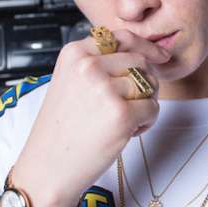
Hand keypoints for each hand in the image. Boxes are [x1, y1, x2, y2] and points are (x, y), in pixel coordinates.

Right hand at [11, 29, 171, 206]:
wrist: (47, 168)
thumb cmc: (61, 130)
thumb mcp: (71, 82)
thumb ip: (99, 63)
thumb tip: (142, 53)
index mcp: (74, 53)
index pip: (122, 37)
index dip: (146, 47)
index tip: (160, 56)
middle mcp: (88, 65)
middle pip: (140, 62)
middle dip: (145, 83)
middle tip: (130, 105)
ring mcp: (104, 89)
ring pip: (149, 85)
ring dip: (144, 104)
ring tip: (122, 121)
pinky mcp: (121, 114)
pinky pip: (153, 108)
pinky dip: (146, 123)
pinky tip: (126, 133)